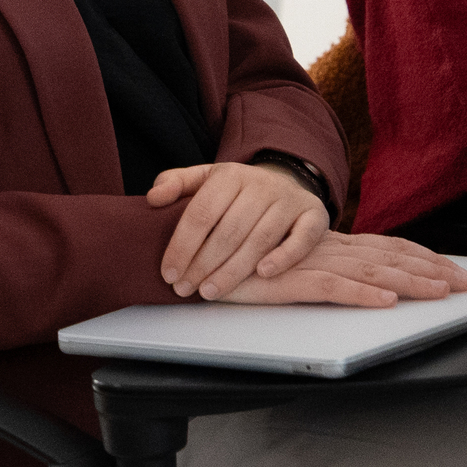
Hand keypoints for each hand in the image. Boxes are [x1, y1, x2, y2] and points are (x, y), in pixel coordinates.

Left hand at [149, 161, 329, 299]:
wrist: (285, 182)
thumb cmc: (237, 191)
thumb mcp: (205, 179)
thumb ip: (176, 183)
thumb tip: (153, 198)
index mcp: (231, 174)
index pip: (201, 213)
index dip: (182, 246)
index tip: (169, 273)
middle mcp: (262, 185)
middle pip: (229, 230)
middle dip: (203, 264)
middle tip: (186, 290)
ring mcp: (289, 201)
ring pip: (260, 240)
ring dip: (234, 270)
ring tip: (211, 291)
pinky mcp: (313, 215)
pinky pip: (301, 238)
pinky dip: (284, 257)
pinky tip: (263, 274)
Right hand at [218, 232, 466, 307]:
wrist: (199, 254)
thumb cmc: (243, 260)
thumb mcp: (292, 262)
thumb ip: (322, 267)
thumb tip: (359, 280)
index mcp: (330, 244)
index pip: (386, 246)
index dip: (422, 255)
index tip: (452, 268)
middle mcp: (327, 249)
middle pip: (390, 255)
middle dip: (431, 268)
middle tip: (465, 282)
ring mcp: (310, 263)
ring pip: (371, 270)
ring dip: (409, 281)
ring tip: (440, 292)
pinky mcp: (290, 281)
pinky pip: (333, 287)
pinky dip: (361, 293)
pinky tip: (385, 300)